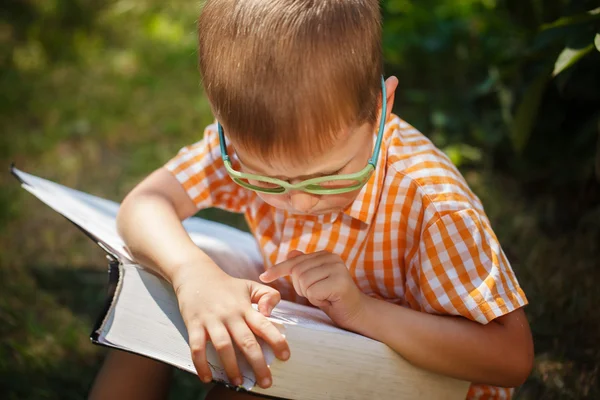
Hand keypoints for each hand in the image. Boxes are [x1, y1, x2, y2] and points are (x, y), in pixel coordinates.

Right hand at [171, 260, 289, 388]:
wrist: (195, 273)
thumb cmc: (226, 285)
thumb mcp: (250, 285)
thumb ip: (268, 295)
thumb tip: (271, 313)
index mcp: (245, 307)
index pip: (264, 325)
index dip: (276, 340)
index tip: (285, 356)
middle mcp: (230, 315)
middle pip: (246, 341)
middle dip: (258, 363)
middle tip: (266, 382)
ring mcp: (211, 320)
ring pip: (223, 346)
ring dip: (231, 366)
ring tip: (239, 382)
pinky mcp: (194, 324)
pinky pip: (197, 347)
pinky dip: (201, 364)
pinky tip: (207, 378)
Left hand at [259, 250, 366, 329]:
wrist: (356, 313)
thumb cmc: (333, 298)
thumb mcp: (314, 282)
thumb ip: (303, 267)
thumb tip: (291, 252)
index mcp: (325, 254)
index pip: (294, 260)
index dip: (277, 269)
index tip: (263, 277)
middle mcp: (332, 257)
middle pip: (296, 271)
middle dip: (300, 288)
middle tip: (316, 294)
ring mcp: (337, 268)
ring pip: (303, 281)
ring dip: (309, 294)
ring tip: (323, 296)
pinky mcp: (340, 282)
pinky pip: (313, 291)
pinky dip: (316, 300)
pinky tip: (329, 300)